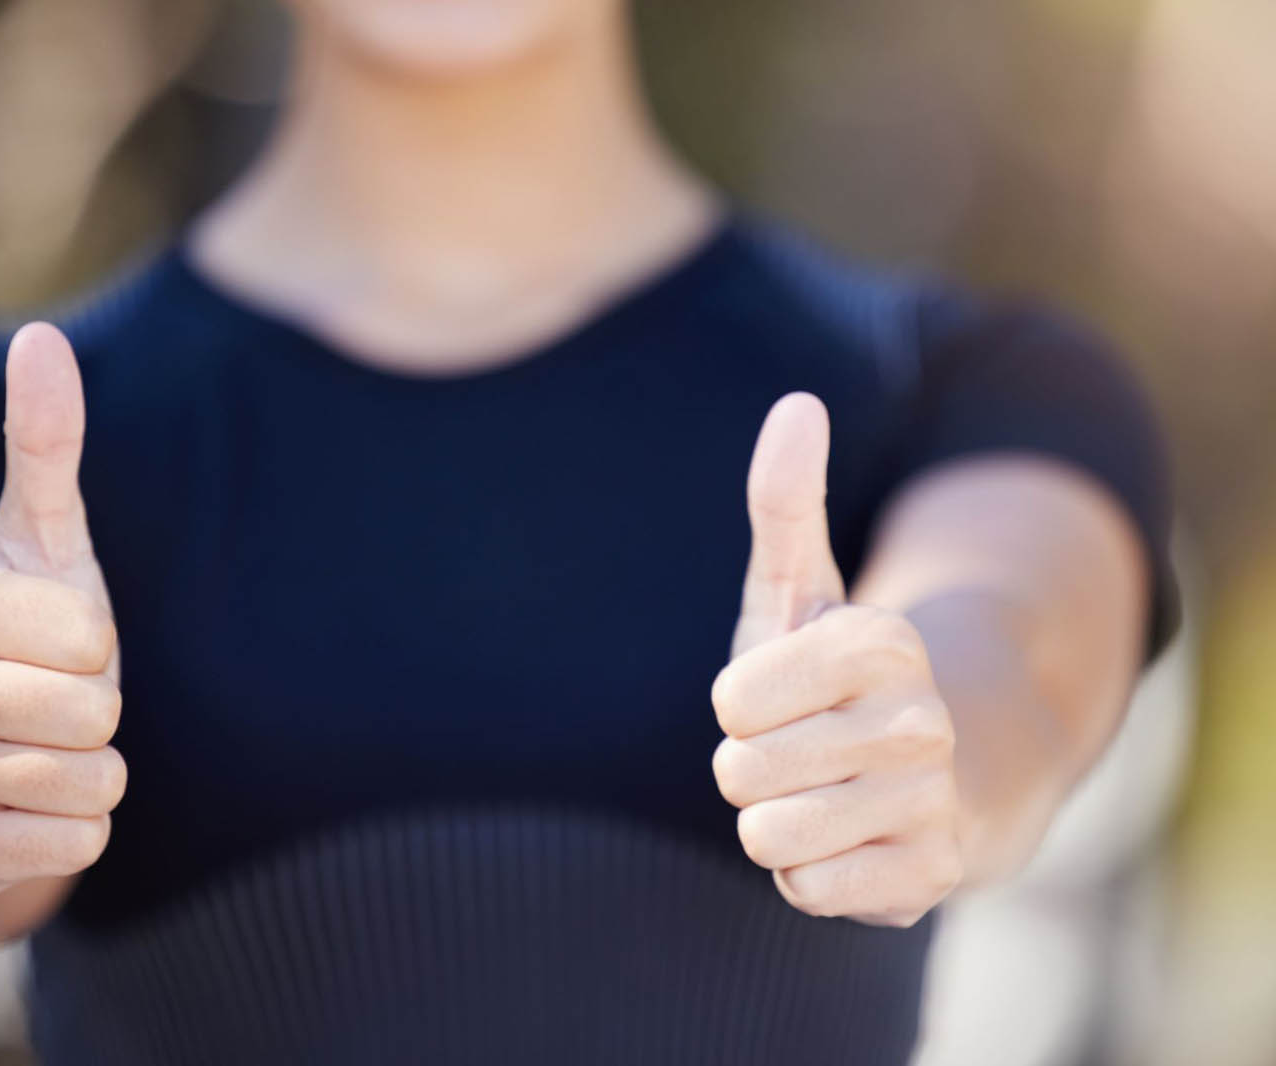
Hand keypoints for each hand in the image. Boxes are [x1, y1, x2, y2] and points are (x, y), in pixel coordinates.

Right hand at [0, 323, 124, 897]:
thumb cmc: (24, 628)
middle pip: (92, 711)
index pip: (85, 632)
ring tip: (51, 747)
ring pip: (91, 783)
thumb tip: (41, 337)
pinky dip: (82, 829)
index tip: (52, 636)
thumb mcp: (42, 536)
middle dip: (102, 706)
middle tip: (56, 696)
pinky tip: (37, 805)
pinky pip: (73, 848)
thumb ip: (45, 442)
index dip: (94, 638)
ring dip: (99, 768)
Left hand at [711, 394, 962, 926]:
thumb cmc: (836, 679)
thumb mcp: (801, 590)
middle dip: (748, 768)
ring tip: (822, 796)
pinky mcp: (932, 878)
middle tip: (800, 752)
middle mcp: (920, 719)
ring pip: (767, 835)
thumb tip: (798, 404)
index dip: (739, 704)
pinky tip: (851, 844)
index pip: (735, 698)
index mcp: (882, 641)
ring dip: (774, 823)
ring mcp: (934, 802)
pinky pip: (807, 889)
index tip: (779, 694)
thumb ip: (785, 501)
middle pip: (740, 772)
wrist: (940, 779)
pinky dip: (809, 875)